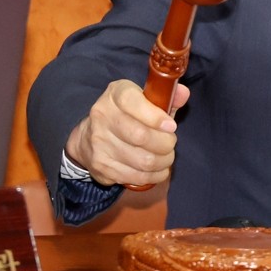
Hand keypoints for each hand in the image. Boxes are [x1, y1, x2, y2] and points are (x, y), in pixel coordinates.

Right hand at [64, 79, 189, 186]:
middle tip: (171, 143)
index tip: (171, 126)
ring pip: (141, 159)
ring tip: (167, 157)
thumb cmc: (127, 115)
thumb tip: (183, 94)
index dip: (156, 117)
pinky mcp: (100, 165)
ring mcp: (99, 142)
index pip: (133, 102)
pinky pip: (134, 176)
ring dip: (162, 161)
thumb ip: (167, 96)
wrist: (88, 137)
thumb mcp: (145, 99)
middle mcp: (102, 116)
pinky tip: (158, 170)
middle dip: (165, 143)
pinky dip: (153, 175)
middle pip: (140, 136)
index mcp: (116, 94)